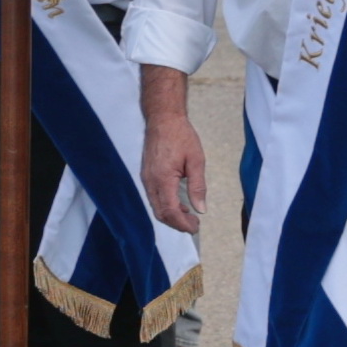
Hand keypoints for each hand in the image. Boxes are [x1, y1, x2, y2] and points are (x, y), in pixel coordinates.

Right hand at [142, 108, 207, 234]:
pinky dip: (165, 206)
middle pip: (160, 213)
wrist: (162, 119)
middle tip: (194, 224)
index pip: (170, 211)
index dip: (182, 224)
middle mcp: (151, 182)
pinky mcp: (146, 176)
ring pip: (155, 207)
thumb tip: (200, 209)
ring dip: (171, 215)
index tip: (196, 227)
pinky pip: (153, 198)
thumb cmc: (181, 136)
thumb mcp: (196, 160)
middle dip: (176, 223)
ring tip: (188, 215)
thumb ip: (198, 187)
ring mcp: (146, 179)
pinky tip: (179, 203)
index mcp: (163, 179)